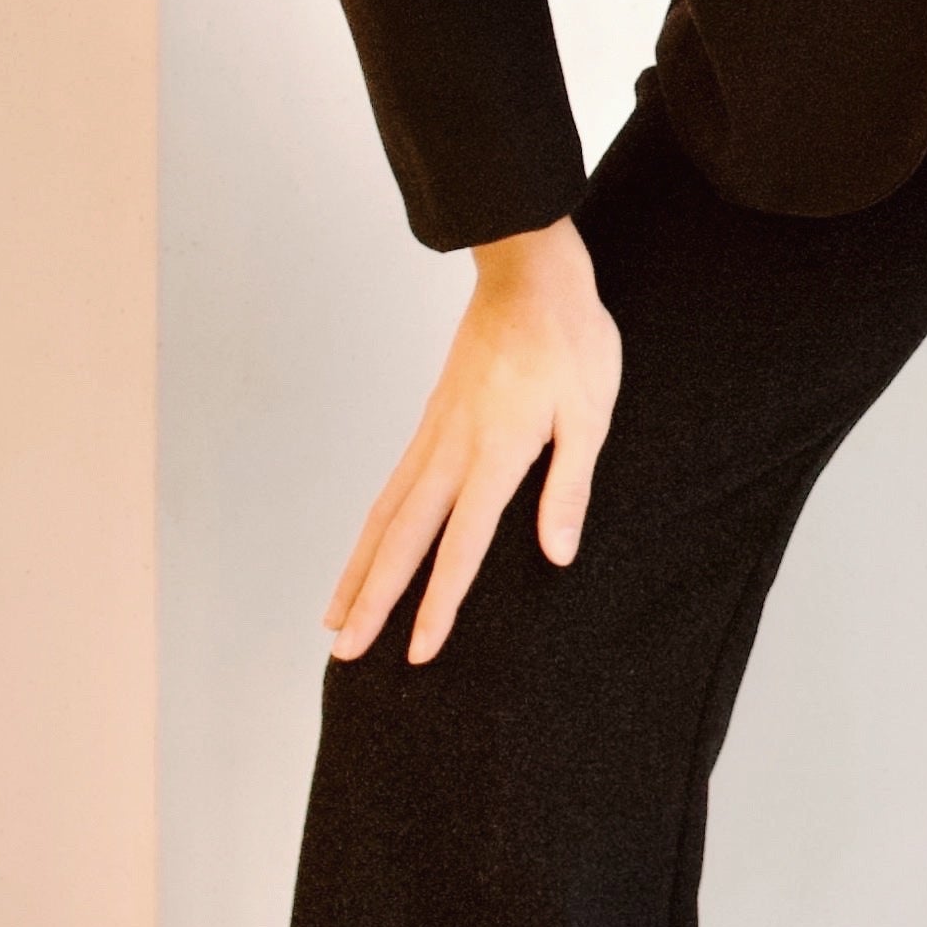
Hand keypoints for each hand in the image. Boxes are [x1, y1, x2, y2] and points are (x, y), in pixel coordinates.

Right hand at [326, 216, 622, 663]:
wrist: (529, 273)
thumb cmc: (571, 340)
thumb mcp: (591, 415)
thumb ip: (569, 487)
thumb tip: (557, 554)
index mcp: (496, 454)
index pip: (462, 547)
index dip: (439, 604)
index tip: (417, 652)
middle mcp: (453, 450)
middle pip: (402, 539)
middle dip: (373, 600)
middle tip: (344, 653)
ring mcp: (435, 433)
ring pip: (386, 513)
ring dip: (358, 568)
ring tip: (334, 616)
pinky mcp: (432, 420)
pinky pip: (393, 484)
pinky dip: (373, 527)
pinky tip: (368, 547)